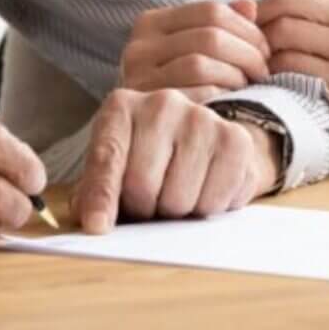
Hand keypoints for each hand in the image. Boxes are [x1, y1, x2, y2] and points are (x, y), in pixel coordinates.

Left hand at [71, 88, 280, 233]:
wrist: (205, 139)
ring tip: (177, 190)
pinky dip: (207, 208)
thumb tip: (93, 222)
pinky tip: (204, 188)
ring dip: (176, 212)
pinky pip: (213, 202)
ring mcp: (201, 118)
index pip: (107, 158)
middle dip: (144, 208)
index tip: (96, 226)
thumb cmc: (149, 159)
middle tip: (150, 199)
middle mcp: (162, 103)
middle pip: (142, 186)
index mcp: (122, 108)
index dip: (101, 196)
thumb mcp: (114, 168)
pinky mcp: (235, 139)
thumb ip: (95, 191)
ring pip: (179, 200)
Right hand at [119, 0, 270, 100]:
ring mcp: (139, 79)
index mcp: (151, 23)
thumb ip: (222, 25)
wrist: (151, 133)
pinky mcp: (149, 110)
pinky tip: (232, 101)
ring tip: (248, 85)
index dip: (247, 28)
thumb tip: (250, 6)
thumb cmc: (182, 86)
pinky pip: (195, 95)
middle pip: (210, 37)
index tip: (265, 49)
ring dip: (236, 75)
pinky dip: (221, 96)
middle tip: (263, 70)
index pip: (211, 10)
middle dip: (247, 53)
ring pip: (201, 65)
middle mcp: (138, 47)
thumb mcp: (196, 50)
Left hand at [256, 0, 328, 166]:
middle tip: (244, 43)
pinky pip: (292, 64)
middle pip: (285, 3)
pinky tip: (269, 80)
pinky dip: (273, 70)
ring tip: (255, 63)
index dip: (263, 7)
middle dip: (256, 21)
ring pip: (284, 32)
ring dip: (261, 48)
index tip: (250, 27)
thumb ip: (325, 10)